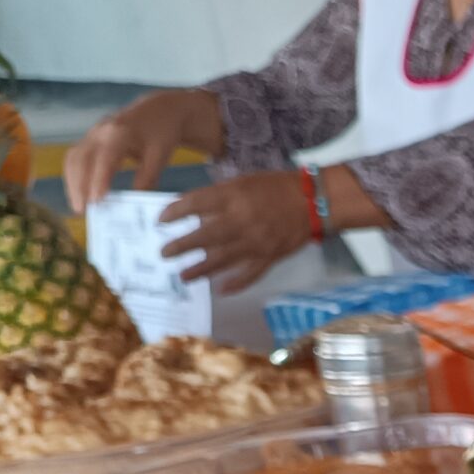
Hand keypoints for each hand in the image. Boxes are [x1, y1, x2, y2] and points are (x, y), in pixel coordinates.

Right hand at [64, 88, 217, 212]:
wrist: (158, 110)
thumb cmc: (161, 133)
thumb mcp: (160, 155)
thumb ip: (148, 176)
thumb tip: (133, 198)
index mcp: (120, 132)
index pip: (105, 158)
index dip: (99, 180)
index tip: (97, 201)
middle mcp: (101, 131)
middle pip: (81, 158)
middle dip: (79, 185)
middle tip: (83, 212)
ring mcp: (92, 133)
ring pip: (73, 158)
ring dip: (72, 183)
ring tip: (79, 207)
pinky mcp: (89, 139)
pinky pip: (75, 157)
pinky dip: (74, 176)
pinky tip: (79, 194)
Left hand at [162, 171, 309, 293]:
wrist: (314, 202)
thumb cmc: (276, 187)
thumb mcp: (243, 182)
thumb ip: (219, 197)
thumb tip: (194, 214)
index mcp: (233, 197)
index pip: (195, 204)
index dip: (174, 212)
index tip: (160, 220)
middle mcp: (241, 221)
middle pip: (203, 236)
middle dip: (180, 246)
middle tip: (163, 253)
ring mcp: (256, 242)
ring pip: (222, 259)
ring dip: (199, 270)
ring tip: (182, 276)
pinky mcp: (270, 257)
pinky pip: (250, 274)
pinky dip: (236, 284)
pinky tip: (221, 290)